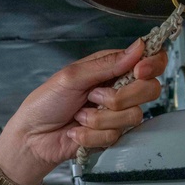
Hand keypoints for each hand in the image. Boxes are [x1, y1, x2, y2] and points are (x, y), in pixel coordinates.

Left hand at [0, 39, 165, 184]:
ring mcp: (116, 114)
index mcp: (111, 68)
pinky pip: (115, 135)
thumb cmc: (46, 102)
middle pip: (150, 89)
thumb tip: (138, 47)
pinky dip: (91, 134)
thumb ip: (107, 64)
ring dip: (99, 118)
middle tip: (93, 96)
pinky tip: (77, 130)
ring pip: (133, 115)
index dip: (153, 64)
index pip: (149, 60)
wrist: (32, 137)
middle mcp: (118, 89)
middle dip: (120, 96)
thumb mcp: (72, 76)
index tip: (139, 70)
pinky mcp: (111, 135)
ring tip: (79, 115)